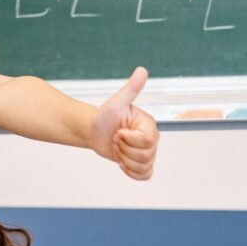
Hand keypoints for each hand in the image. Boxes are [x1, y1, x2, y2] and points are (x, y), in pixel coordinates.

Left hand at [90, 66, 158, 180]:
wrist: (94, 131)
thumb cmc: (104, 116)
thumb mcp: (116, 102)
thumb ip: (131, 88)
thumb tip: (142, 70)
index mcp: (149, 125)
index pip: (146, 140)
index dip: (128, 138)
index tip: (118, 130)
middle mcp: (152, 139)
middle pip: (145, 155)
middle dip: (124, 149)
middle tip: (116, 138)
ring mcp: (148, 153)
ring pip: (143, 166)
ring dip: (124, 159)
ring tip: (118, 147)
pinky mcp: (142, 164)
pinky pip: (144, 175)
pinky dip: (131, 172)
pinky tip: (122, 161)